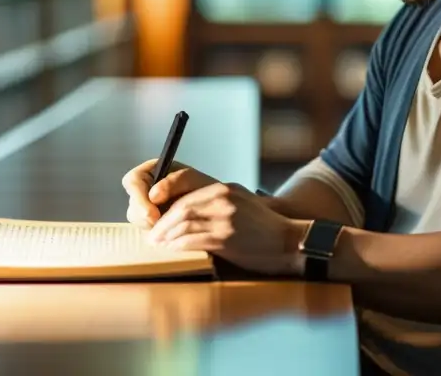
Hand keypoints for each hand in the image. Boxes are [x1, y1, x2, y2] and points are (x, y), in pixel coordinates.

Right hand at [121, 159, 219, 227]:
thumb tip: (153, 195)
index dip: (138, 197)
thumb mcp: (192, 179)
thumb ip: (174, 181)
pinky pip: (146, 231)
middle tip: (159, 225)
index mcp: (151, 172)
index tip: (152, 213)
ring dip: (150, 227)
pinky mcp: (153, 223)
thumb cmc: (204, 187)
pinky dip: (157, 234)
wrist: (216, 207)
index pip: (132, 181)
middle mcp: (146, 190)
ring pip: (137, 220)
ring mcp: (148, 208)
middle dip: (144, 217)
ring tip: (170, 228)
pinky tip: (170, 235)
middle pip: (132, 204)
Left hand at [148, 182, 308, 276]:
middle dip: (162, 224)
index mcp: (226, 189)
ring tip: (158, 245)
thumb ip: (216, 204)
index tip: (157, 220)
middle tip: (153, 236)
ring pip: (184, 224)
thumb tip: (184, 215)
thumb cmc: (263, 227)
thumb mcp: (241, 204)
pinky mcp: (226, 237)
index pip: (186, 194)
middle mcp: (224, 199)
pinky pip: (193, 240)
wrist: (288, 241)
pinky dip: (178, 246)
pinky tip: (172, 251)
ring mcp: (225, 218)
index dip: (167, 208)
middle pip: (181, 208)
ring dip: (166, 236)